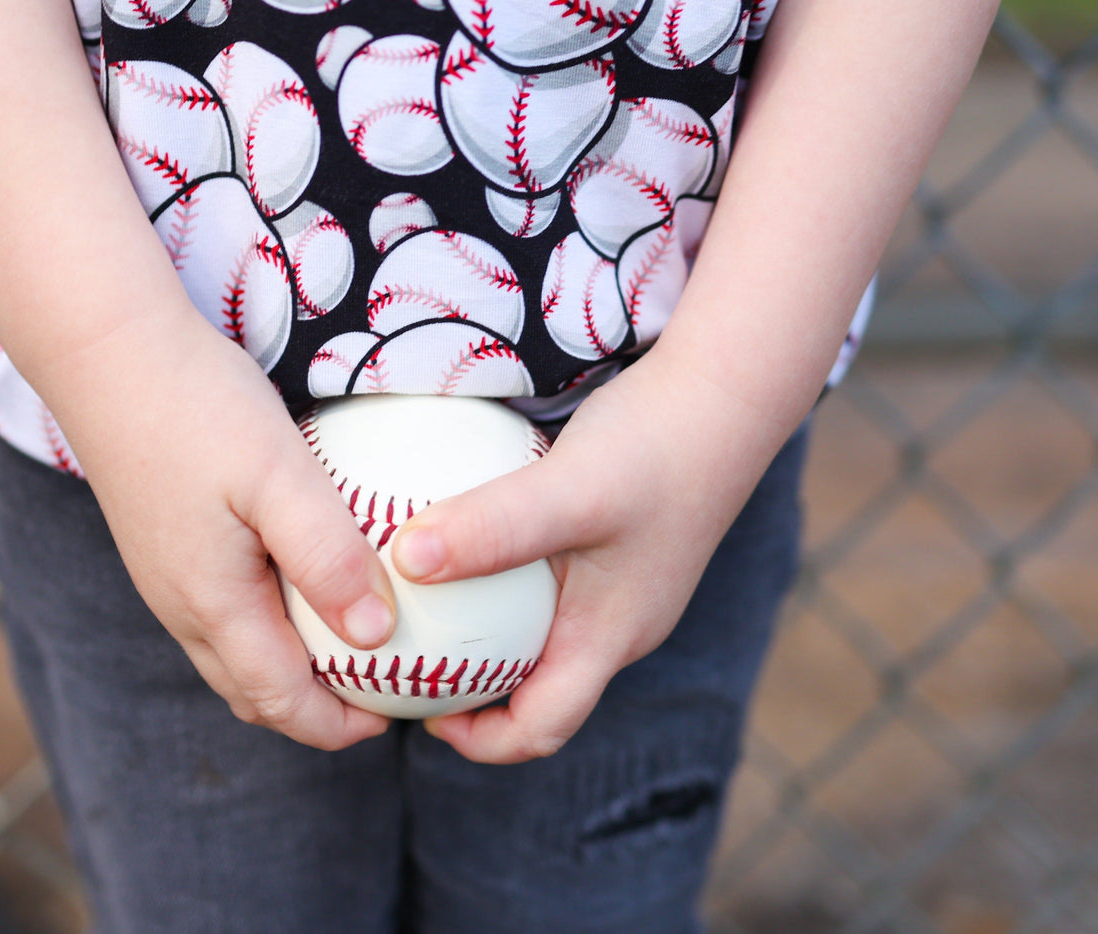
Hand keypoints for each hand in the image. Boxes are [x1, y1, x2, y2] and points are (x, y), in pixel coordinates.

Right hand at [42, 306, 397, 750]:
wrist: (110, 353)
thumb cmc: (200, 409)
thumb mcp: (280, 476)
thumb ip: (326, 557)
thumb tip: (374, 635)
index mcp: (212, 603)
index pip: (280, 700)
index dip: (338, 725)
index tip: (396, 714)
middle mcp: (183, 605)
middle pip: (254, 690)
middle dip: (317, 709)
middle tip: (382, 688)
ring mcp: (168, 575)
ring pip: (235, 653)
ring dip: (291, 668)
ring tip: (352, 643)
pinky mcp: (168, 543)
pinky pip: (223, 611)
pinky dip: (270, 626)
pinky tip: (306, 581)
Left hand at [389, 353, 777, 763]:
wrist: (724, 390)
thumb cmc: (656, 446)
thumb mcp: (570, 490)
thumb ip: (493, 527)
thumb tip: (404, 562)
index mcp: (609, 638)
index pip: (541, 728)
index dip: (475, 738)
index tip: (415, 703)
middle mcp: (617, 622)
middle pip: (537, 688)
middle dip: (469, 688)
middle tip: (407, 648)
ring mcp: (620, 583)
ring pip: (542, 631)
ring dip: (485, 628)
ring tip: (426, 594)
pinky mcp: (616, 541)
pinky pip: (550, 582)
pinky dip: (505, 577)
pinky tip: (470, 532)